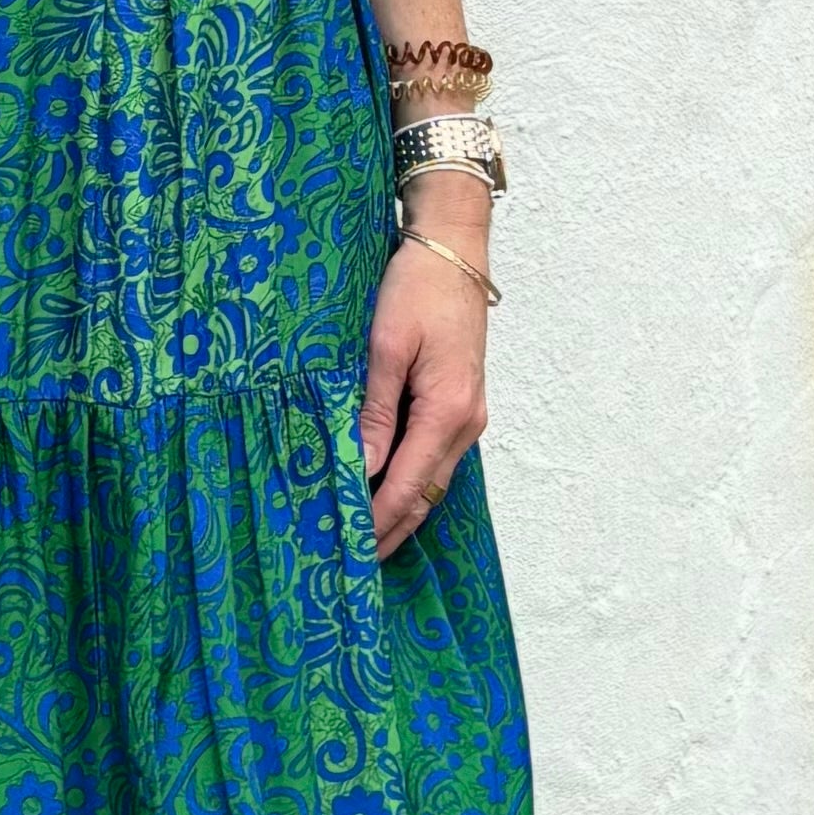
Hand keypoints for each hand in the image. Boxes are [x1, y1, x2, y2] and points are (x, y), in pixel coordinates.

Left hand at [360, 216, 490, 557]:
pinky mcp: (460, 404)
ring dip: (399, 512)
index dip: (375, 523)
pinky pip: (434, 458)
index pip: (406, 488)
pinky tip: (383, 492)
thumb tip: (360, 467)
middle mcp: (465, 423)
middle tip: (349, 565)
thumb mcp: (386, 346)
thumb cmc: (417, 288)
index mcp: (447, 412)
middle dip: (388, 531)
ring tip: (362, 540)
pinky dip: (409, 483)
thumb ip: (375, 410)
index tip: (345, 550)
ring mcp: (468, 416)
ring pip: (431, 481)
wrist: (454, 250)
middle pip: (424, 495)